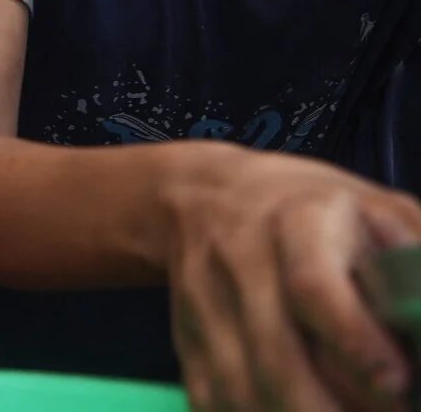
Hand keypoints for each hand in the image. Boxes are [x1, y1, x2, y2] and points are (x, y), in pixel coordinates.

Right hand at [167, 149, 420, 410]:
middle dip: (323, 409)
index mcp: (297, 222)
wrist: (202, 193)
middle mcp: (240, 260)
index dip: (353, 339)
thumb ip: (413, 253)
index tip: (394, 380)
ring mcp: (204, 302)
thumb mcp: (375, 208)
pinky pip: (212, 398)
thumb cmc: (313, 209)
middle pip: (274, 355)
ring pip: (240, 387)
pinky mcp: (185, 336)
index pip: (313, 285)